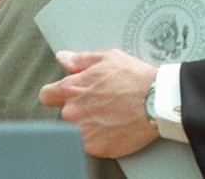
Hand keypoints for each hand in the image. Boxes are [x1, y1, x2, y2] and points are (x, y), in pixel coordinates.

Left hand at [40, 50, 163, 157]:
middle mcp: (73, 112)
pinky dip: (102, 137)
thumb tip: (63, 58)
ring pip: (78, 130)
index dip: (56, 93)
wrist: (157, 101)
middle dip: (81, 108)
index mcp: (73, 88)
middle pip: (66, 113)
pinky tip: (117, 126)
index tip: (65, 94)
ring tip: (113, 114)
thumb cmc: (135, 78)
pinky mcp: (96, 148)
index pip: (47, 95)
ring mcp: (83, 132)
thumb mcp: (109, 58)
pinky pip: (92, 144)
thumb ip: (81, 60)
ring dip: (90, 124)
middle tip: (103, 101)